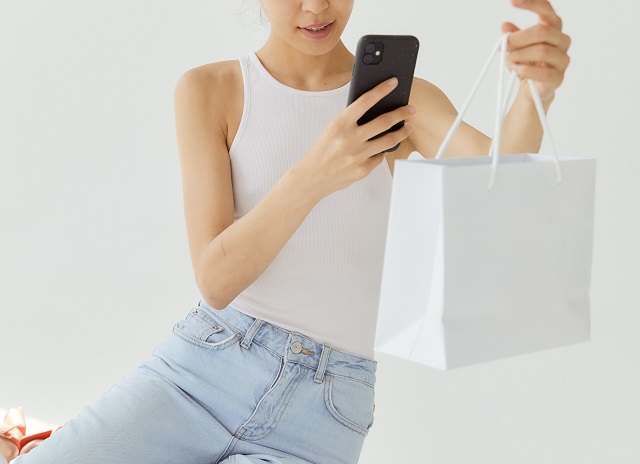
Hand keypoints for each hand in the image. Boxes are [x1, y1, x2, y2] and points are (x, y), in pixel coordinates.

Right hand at [294, 77, 414, 198]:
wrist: (311, 178)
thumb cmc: (321, 151)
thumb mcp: (331, 130)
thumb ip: (350, 120)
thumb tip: (374, 110)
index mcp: (340, 124)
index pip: (365, 101)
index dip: (382, 89)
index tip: (393, 82)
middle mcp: (350, 139)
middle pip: (384, 121)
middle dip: (401, 113)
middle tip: (410, 109)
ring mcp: (357, 156)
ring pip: (389, 140)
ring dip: (402, 132)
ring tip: (408, 127)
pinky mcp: (362, 170)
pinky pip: (380, 157)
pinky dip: (383, 150)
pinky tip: (384, 147)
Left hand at [502, 0, 571, 100]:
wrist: (531, 90)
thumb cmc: (525, 64)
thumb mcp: (514, 48)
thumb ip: (511, 37)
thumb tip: (504, 26)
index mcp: (552, 28)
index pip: (545, 10)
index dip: (531, 3)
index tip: (512, 1)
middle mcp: (561, 41)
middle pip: (542, 32)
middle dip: (519, 38)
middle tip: (505, 44)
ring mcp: (562, 59)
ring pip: (543, 51)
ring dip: (520, 55)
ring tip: (510, 59)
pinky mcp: (558, 78)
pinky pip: (543, 72)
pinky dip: (526, 70)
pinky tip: (517, 69)